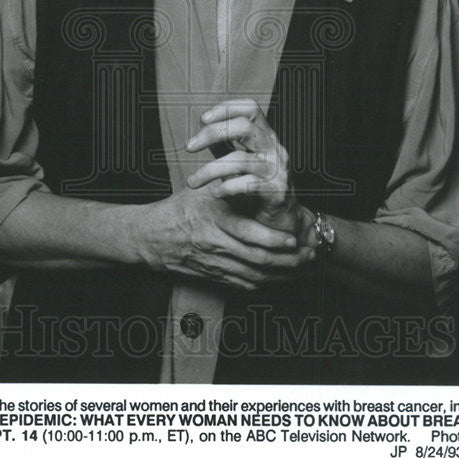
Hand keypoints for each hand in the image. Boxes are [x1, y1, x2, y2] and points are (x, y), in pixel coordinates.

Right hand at [136, 181, 314, 291]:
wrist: (150, 237)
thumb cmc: (178, 209)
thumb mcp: (203, 190)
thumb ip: (229, 184)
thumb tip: (256, 172)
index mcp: (215, 221)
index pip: (249, 234)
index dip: (274, 239)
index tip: (293, 238)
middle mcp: (216, 246)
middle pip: (258, 260)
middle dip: (287, 261)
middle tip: (308, 257)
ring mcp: (215, 264)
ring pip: (254, 276)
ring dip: (281, 275)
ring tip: (301, 270)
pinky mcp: (213, 276)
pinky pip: (243, 285)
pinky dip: (264, 283)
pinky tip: (279, 279)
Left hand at [185, 98, 295, 231]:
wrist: (282, 217)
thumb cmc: (258, 186)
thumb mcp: (240, 160)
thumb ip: (224, 144)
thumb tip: (203, 127)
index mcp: (266, 136)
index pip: (251, 108)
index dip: (226, 108)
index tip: (202, 119)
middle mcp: (274, 148)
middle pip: (245, 127)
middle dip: (213, 133)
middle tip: (189, 147)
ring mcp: (277, 169)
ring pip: (240, 160)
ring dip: (210, 170)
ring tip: (192, 182)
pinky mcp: (277, 192)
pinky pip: (248, 185)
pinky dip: (227, 188)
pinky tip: (216, 193)